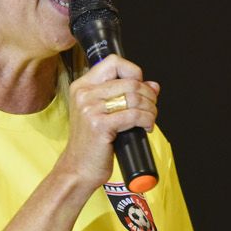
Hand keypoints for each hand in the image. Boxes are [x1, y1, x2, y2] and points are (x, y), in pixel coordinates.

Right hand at [57, 54, 158, 189]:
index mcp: (82, 87)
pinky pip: (134, 115)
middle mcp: (84, 94)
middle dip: (148, 95)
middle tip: (150, 108)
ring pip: (134, 97)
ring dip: (150, 108)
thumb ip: (124, 95)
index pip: (113, 62)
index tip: (140, 86)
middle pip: (130, 81)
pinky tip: (146, 127)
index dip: (133, 71)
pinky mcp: (100, 125)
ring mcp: (90, 109)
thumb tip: (152, 85)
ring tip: (150, 119)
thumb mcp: (102, 114)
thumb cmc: (90, 143)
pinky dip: (147, 120)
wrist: (78, 168)